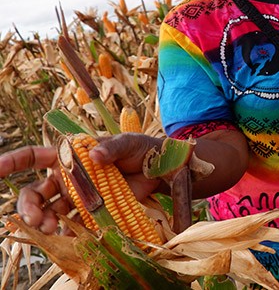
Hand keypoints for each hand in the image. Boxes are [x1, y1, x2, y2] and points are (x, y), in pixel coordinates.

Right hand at [0, 133, 163, 233]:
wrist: (161, 170)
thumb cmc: (141, 149)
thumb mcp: (128, 142)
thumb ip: (112, 147)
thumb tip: (96, 155)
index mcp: (69, 155)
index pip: (33, 157)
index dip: (12, 162)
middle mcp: (68, 177)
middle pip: (36, 193)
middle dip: (29, 206)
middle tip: (37, 218)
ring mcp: (78, 196)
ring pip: (50, 211)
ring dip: (45, 222)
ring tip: (51, 230)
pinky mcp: (92, 211)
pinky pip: (73, 224)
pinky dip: (66, 233)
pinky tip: (67, 239)